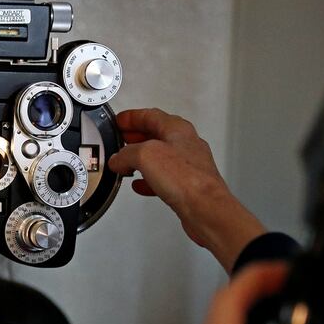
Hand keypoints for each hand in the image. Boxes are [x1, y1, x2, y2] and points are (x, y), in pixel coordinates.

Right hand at [108, 108, 265, 271]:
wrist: (205, 208)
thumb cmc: (186, 178)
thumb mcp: (145, 155)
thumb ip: (126, 153)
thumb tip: (118, 159)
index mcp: (177, 129)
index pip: (150, 115)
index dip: (131, 117)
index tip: (119, 121)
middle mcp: (185, 144)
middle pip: (156, 134)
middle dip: (135, 136)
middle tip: (122, 139)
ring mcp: (188, 165)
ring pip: (160, 156)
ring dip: (141, 158)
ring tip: (126, 162)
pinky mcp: (187, 185)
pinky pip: (164, 177)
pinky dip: (149, 179)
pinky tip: (140, 185)